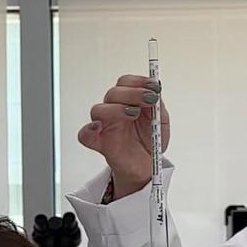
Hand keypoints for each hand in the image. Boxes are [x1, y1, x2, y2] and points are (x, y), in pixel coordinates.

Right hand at [76, 73, 169, 198]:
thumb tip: (155, 90)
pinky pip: (85, 135)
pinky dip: (89, 129)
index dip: (139, 81)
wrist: (147, 165)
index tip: (153, 86)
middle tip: (149, 99)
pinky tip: (99, 127)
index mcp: (128, 101)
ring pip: (98, 109)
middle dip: (133, 93)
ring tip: (134, 113)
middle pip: (113, 93)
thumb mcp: (161, 121)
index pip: (126, 83)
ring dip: (117, 108)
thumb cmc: (150, 141)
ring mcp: (105, 126)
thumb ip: (158, 106)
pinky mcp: (99, 143)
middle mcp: (114, 110)